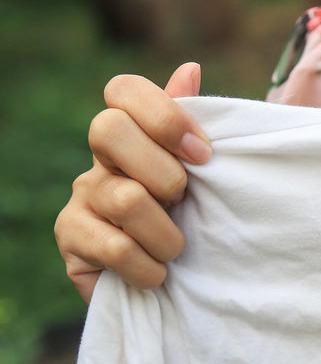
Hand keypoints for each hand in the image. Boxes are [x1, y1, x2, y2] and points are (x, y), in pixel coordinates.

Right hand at [54, 62, 210, 303]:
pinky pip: (116, 247)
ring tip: (175, 251)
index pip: (123, 90)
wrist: (176, 295)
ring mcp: (80, 198)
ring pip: (126, 198)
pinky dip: (150, 267)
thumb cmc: (196, 228)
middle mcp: (100, 160)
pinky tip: (158, 276)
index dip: (163, 115)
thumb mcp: (206, 181)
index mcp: (135, 137)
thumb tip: (190, 68)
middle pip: (107, 130)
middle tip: (183, 204)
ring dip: (168, 235)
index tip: (204, 154)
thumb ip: (195, 129)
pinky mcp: (71, 239)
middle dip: (164, 174)